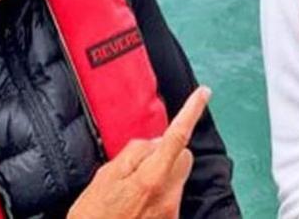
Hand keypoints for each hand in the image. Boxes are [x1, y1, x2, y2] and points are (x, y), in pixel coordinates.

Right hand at [67, 85, 210, 218]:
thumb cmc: (94, 218)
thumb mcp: (105, 178)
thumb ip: (134, 153)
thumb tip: (155, 142)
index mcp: (151, 178)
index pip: (178, 136)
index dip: (192, 111)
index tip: (204, 92)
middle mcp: (168, 196)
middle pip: (184, 157)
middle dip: (170, 150)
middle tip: (140, 161)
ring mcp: (171, 213)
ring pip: (176, 178)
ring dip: (162, 173)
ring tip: (132, 190)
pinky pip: (170, 197)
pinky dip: (158, 193)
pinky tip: (136, 204)